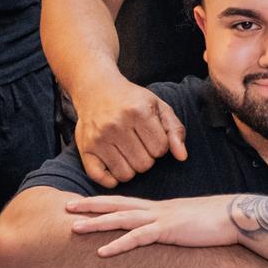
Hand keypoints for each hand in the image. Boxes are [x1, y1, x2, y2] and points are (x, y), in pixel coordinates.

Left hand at [67, 193, 237, 255]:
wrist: (235, 218)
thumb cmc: (215, 224)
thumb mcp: (187, 225)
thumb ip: (172, 228)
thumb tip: (163, 236)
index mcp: (159, 209)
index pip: (125, 202)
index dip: (103, 202)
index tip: (83, 203)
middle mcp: (156, 210)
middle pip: (116, 204)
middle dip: (90, 205)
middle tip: (65, 206)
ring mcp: (161, 218)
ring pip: (121, 218)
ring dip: (96, 223)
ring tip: (73, 227)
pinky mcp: (168, 230)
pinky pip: (138, 238)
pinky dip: (118, 245)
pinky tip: (102, 252)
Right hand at [72, 77, 187, 187]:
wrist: (96, 89)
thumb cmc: (132, 100)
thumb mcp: (158, 106)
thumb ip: (175, 130)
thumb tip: (182, 157)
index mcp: (138, 111)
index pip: (160, 149)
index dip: (160, 146)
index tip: (151, 137)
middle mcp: (116, 124)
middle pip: (144, 165)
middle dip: (146, 158)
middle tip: (139, 144)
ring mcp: (98, 138)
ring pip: (126, 175)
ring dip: (131, 168)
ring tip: (127, 151)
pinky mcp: (85, 149)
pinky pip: (102, 179)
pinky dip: (111, 178)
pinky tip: (114, 163)